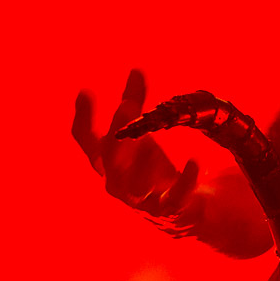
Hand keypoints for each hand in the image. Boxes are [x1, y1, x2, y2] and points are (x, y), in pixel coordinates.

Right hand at [72, 69, 198, 219]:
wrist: (190, 207)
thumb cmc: (157, 169)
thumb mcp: (145, 134)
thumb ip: (138, 104)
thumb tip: (135, 70)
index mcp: (110, 160)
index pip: (86, 139)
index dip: (84, 117)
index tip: (87, 91)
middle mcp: (118, 181)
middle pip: (108, 159)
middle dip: (115, 132)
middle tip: (126, 106)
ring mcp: (141, 199)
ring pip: (132, 184)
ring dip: (139, 161)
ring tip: (149, 141)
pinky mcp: (168, 211)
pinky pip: (174, 197)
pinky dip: (185, 179)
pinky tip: (195, 160)